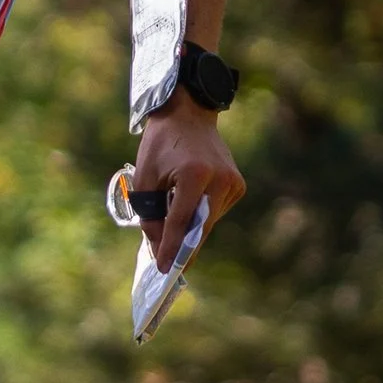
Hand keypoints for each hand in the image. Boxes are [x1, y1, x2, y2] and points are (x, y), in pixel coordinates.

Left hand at [131, 103, 245, 271]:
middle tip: (169, 267)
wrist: (187, 113)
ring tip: (173, 230)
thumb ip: (150, 212)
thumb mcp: (145, 177)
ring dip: (190, 230)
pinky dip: (201, 216)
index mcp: (195, 174)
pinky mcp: (238, 185)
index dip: (170, 247)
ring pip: (208, 221)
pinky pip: (216, 211)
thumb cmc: (160, 144)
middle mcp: (220, 179)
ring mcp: (233, 182)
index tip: (163, 269)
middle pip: (200, 227)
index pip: (181, 221)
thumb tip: (159, 245)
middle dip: (183, 248)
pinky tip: (188, 203)